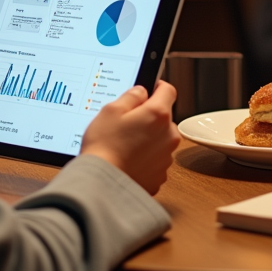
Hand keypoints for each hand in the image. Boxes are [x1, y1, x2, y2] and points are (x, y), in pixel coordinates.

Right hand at [80, 80, 179, 195]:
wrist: (102, 183)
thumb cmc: (104, 146)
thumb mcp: (111, 110)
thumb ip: (131, 96)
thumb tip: (141, 92)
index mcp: (158, 114)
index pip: (168, 90)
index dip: (157, 87)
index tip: (149, 89)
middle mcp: (169, 135)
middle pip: (163, 117)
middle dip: (149, 117)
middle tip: (126, 123)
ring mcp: (166, 157)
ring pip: (160, 139)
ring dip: (148, 139)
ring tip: (124, 144)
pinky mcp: (160, 175)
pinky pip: (155, 160)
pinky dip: (145, 158)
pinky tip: (127, 159)